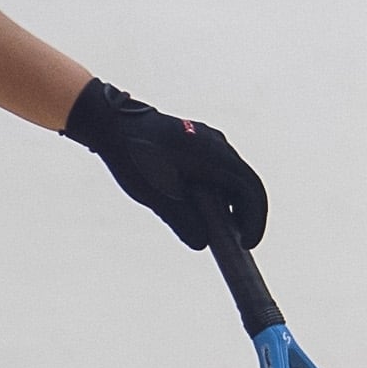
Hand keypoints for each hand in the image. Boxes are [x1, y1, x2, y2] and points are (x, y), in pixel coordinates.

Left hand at [59, 77, 268, 249]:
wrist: (112, 122)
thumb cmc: (135, 157)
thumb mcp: (157, 196)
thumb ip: (182, 221)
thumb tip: (202, 243)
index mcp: (216, 156)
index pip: (250, 190)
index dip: (254, 220)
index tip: (247, 245)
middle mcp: (218, 145)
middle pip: (246, 183)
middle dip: (247, 214)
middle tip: (241, 242)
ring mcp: (209, 141)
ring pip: (233, 175)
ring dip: (234, 202)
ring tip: (225, 230)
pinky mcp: (197, 142)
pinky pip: (219, 169)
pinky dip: (221, 191)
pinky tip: (206, 207)